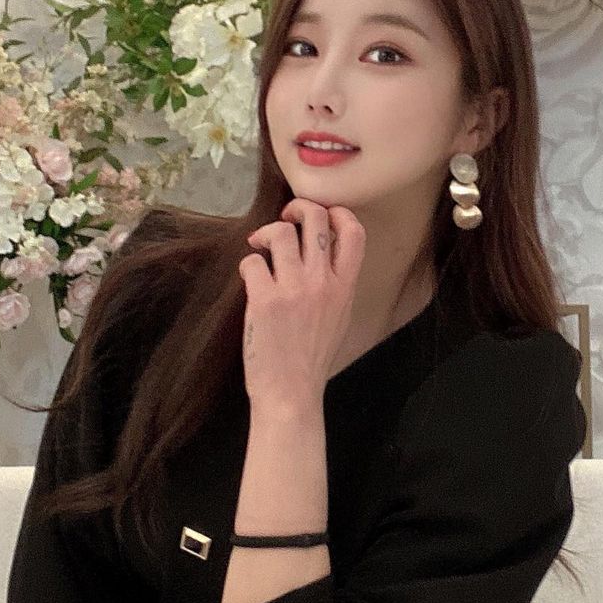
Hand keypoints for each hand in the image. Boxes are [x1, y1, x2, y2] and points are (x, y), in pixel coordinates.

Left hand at [238, 198, 365, 412]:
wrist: (291, 394)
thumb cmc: (312, 361)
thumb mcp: (338, 319)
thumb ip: (335, 287)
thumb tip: (319, 258)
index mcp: (345, 288)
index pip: (354, 233)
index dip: (338, 212)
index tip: (323, 214)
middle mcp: (323, 283)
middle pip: (316, 220)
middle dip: (298, 208)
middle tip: (284, 219)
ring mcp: (294, 289)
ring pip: (280, 233)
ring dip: (266, 235)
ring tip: (260, 248)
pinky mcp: (265, 299)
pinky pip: (253, 261)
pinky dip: (249, 265)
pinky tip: (250, 279)